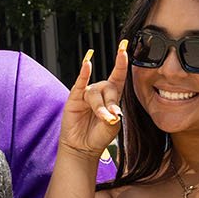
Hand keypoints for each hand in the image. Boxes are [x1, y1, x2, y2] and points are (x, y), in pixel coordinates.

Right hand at [60, 42, 128, 159]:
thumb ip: (112, 115)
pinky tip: (87, 64)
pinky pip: (80, 83)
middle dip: (111, 102)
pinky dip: (84, 73)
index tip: (124, 49)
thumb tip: (112, 110)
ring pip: (95, 93)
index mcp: (112, 96)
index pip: (118, 76)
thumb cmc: (99, 136)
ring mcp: (86, 94)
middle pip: (108, 87)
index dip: (121, 63)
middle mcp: (99, 92)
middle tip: (111, 117)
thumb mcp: (112, 127)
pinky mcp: (74, 98)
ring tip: (102, 118)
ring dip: (99, 107)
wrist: (83, 148)